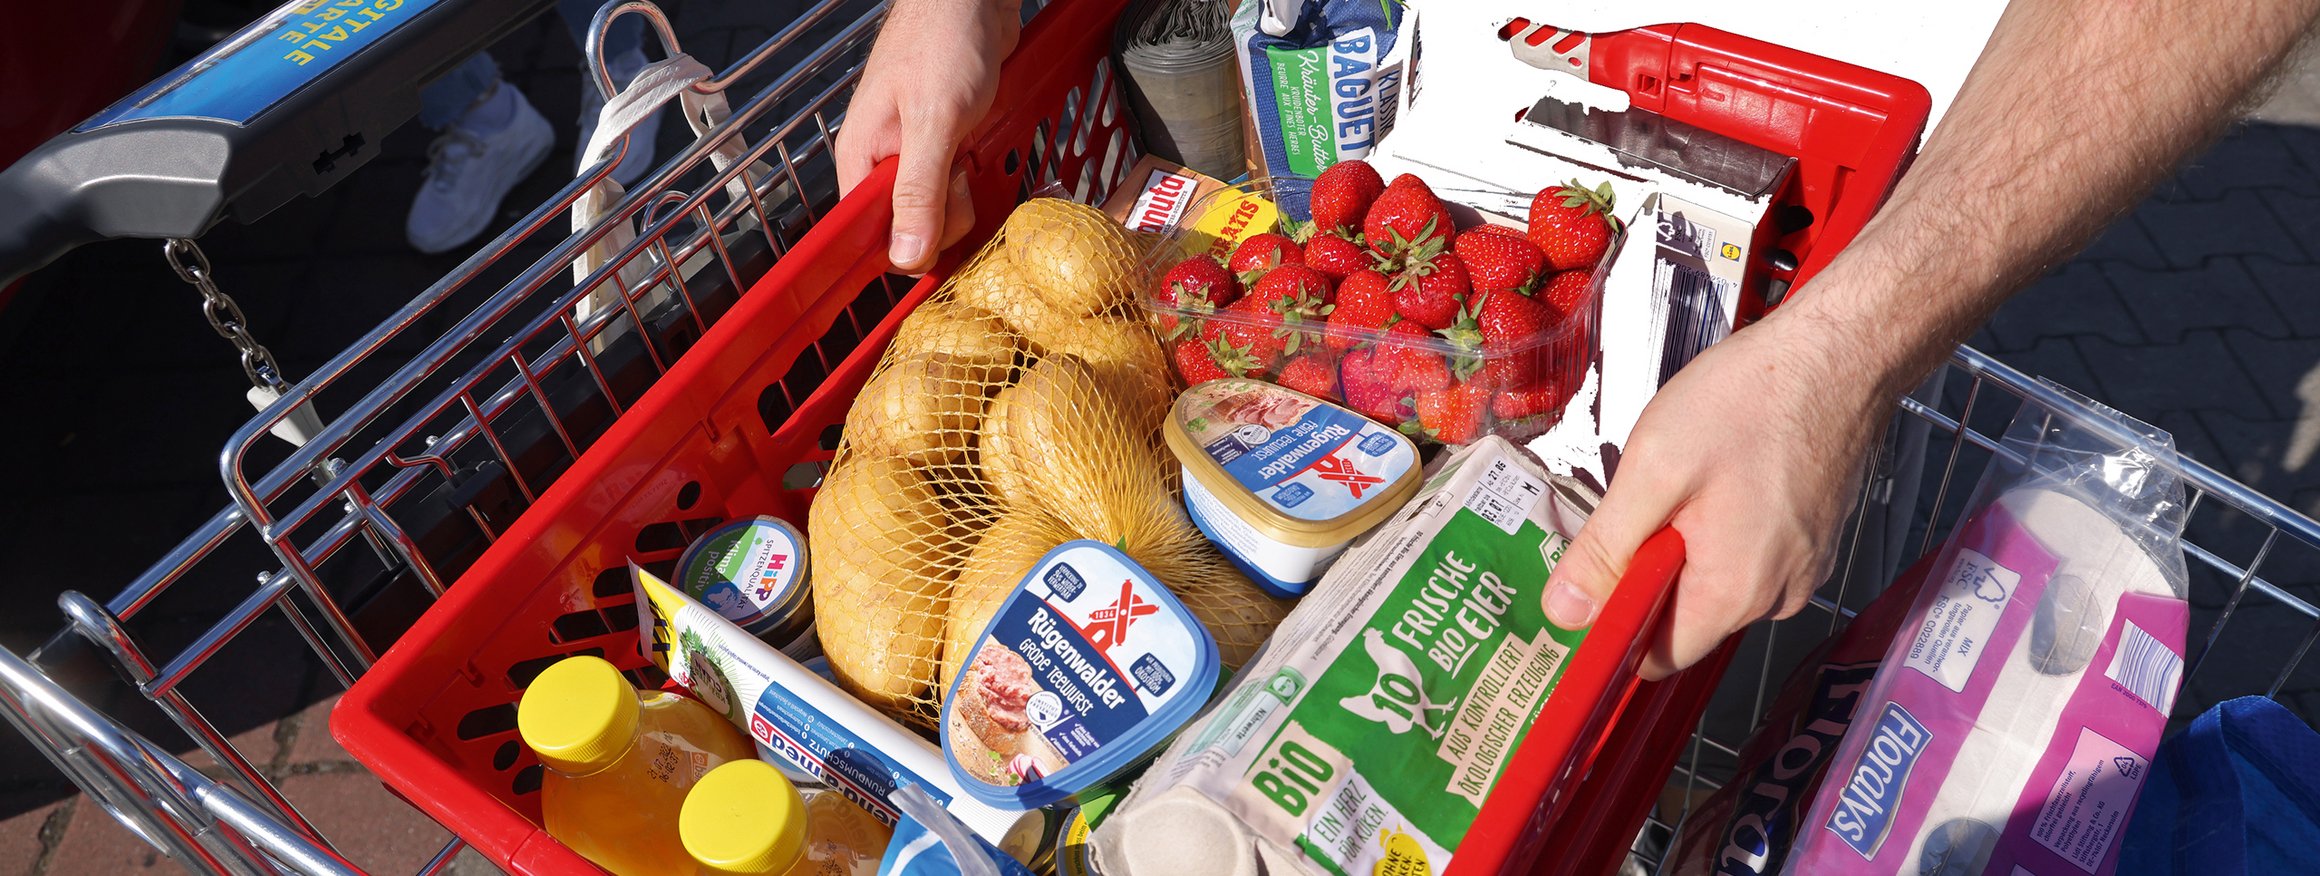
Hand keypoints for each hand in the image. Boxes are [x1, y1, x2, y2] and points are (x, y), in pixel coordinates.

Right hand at [835, 0, 1020, 273]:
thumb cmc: (945, 39)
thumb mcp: (935, 120)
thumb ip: (919, 190)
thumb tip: (906, 254)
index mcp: (862, 157)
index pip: (868, 234)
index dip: (904, 249)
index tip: (938, 241)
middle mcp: (883, 160)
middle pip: (908, 230)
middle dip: (945, 218)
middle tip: (959, 174)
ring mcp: (915, 154)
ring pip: (938, 210)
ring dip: (964, 195)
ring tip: (969, 150)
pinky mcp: (945, 144)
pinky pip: (956, 185)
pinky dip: (975, 177)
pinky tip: (981, 148)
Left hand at [1541, 298, 1891, 679]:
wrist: (1839, 355)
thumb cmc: (1752, 401)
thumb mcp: (1654, 470)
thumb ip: (1606, 551)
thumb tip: (1565, 614)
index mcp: (1734, 593)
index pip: (1657, 657)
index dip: (1614, 626)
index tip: (1593, 576)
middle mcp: (1776, 597)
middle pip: (1683, 617)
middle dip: (1649, 568)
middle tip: (1645, 500)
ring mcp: (1801, 570)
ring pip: (1713, 582)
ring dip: (1685, 542)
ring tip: (1691, 477)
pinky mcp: (1810, 542)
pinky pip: (1747, 556)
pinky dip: (1720, 526)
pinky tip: (1722, 474)